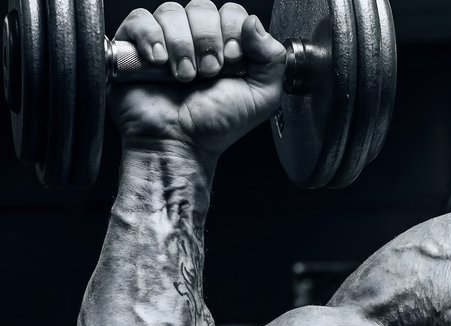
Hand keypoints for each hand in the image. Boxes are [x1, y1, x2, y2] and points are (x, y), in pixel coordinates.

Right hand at [111, 1, 285, 162]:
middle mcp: (195, 40)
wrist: (179, 145)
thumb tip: (254, 23)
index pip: (231, 12)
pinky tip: (159, 62)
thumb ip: (273, 59)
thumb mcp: (261, 98)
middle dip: (208, 40)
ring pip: (172, 11)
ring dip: (182, 45)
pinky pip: (141, 20)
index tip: (231, 61)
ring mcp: (165, 41)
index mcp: (225, 46)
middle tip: (208, 73)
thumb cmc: (214, 127)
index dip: (232, 31)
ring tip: (184, 77)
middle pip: (202, 7)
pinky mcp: (135, 46)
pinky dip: (151, 37)